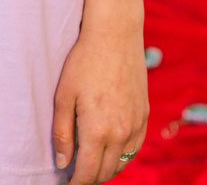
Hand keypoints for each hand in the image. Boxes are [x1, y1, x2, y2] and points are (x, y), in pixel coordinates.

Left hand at [53, 25, 148, 182]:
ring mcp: (136, 125)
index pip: (88, 173)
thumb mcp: (64, 96)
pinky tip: (112, 150)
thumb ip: (62, 133)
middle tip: (77, 174)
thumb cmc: (84, 62)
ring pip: (123, 162)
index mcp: (98, 130)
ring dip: (107, 169)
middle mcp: (120, 133)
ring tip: (92, 163)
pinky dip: (123, 156)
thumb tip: (63, 163)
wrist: (115, 36)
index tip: (67, 184)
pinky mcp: (144, 115)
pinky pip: (135, 148)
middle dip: (91, 178)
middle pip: (106, 172)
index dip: (76, 183)